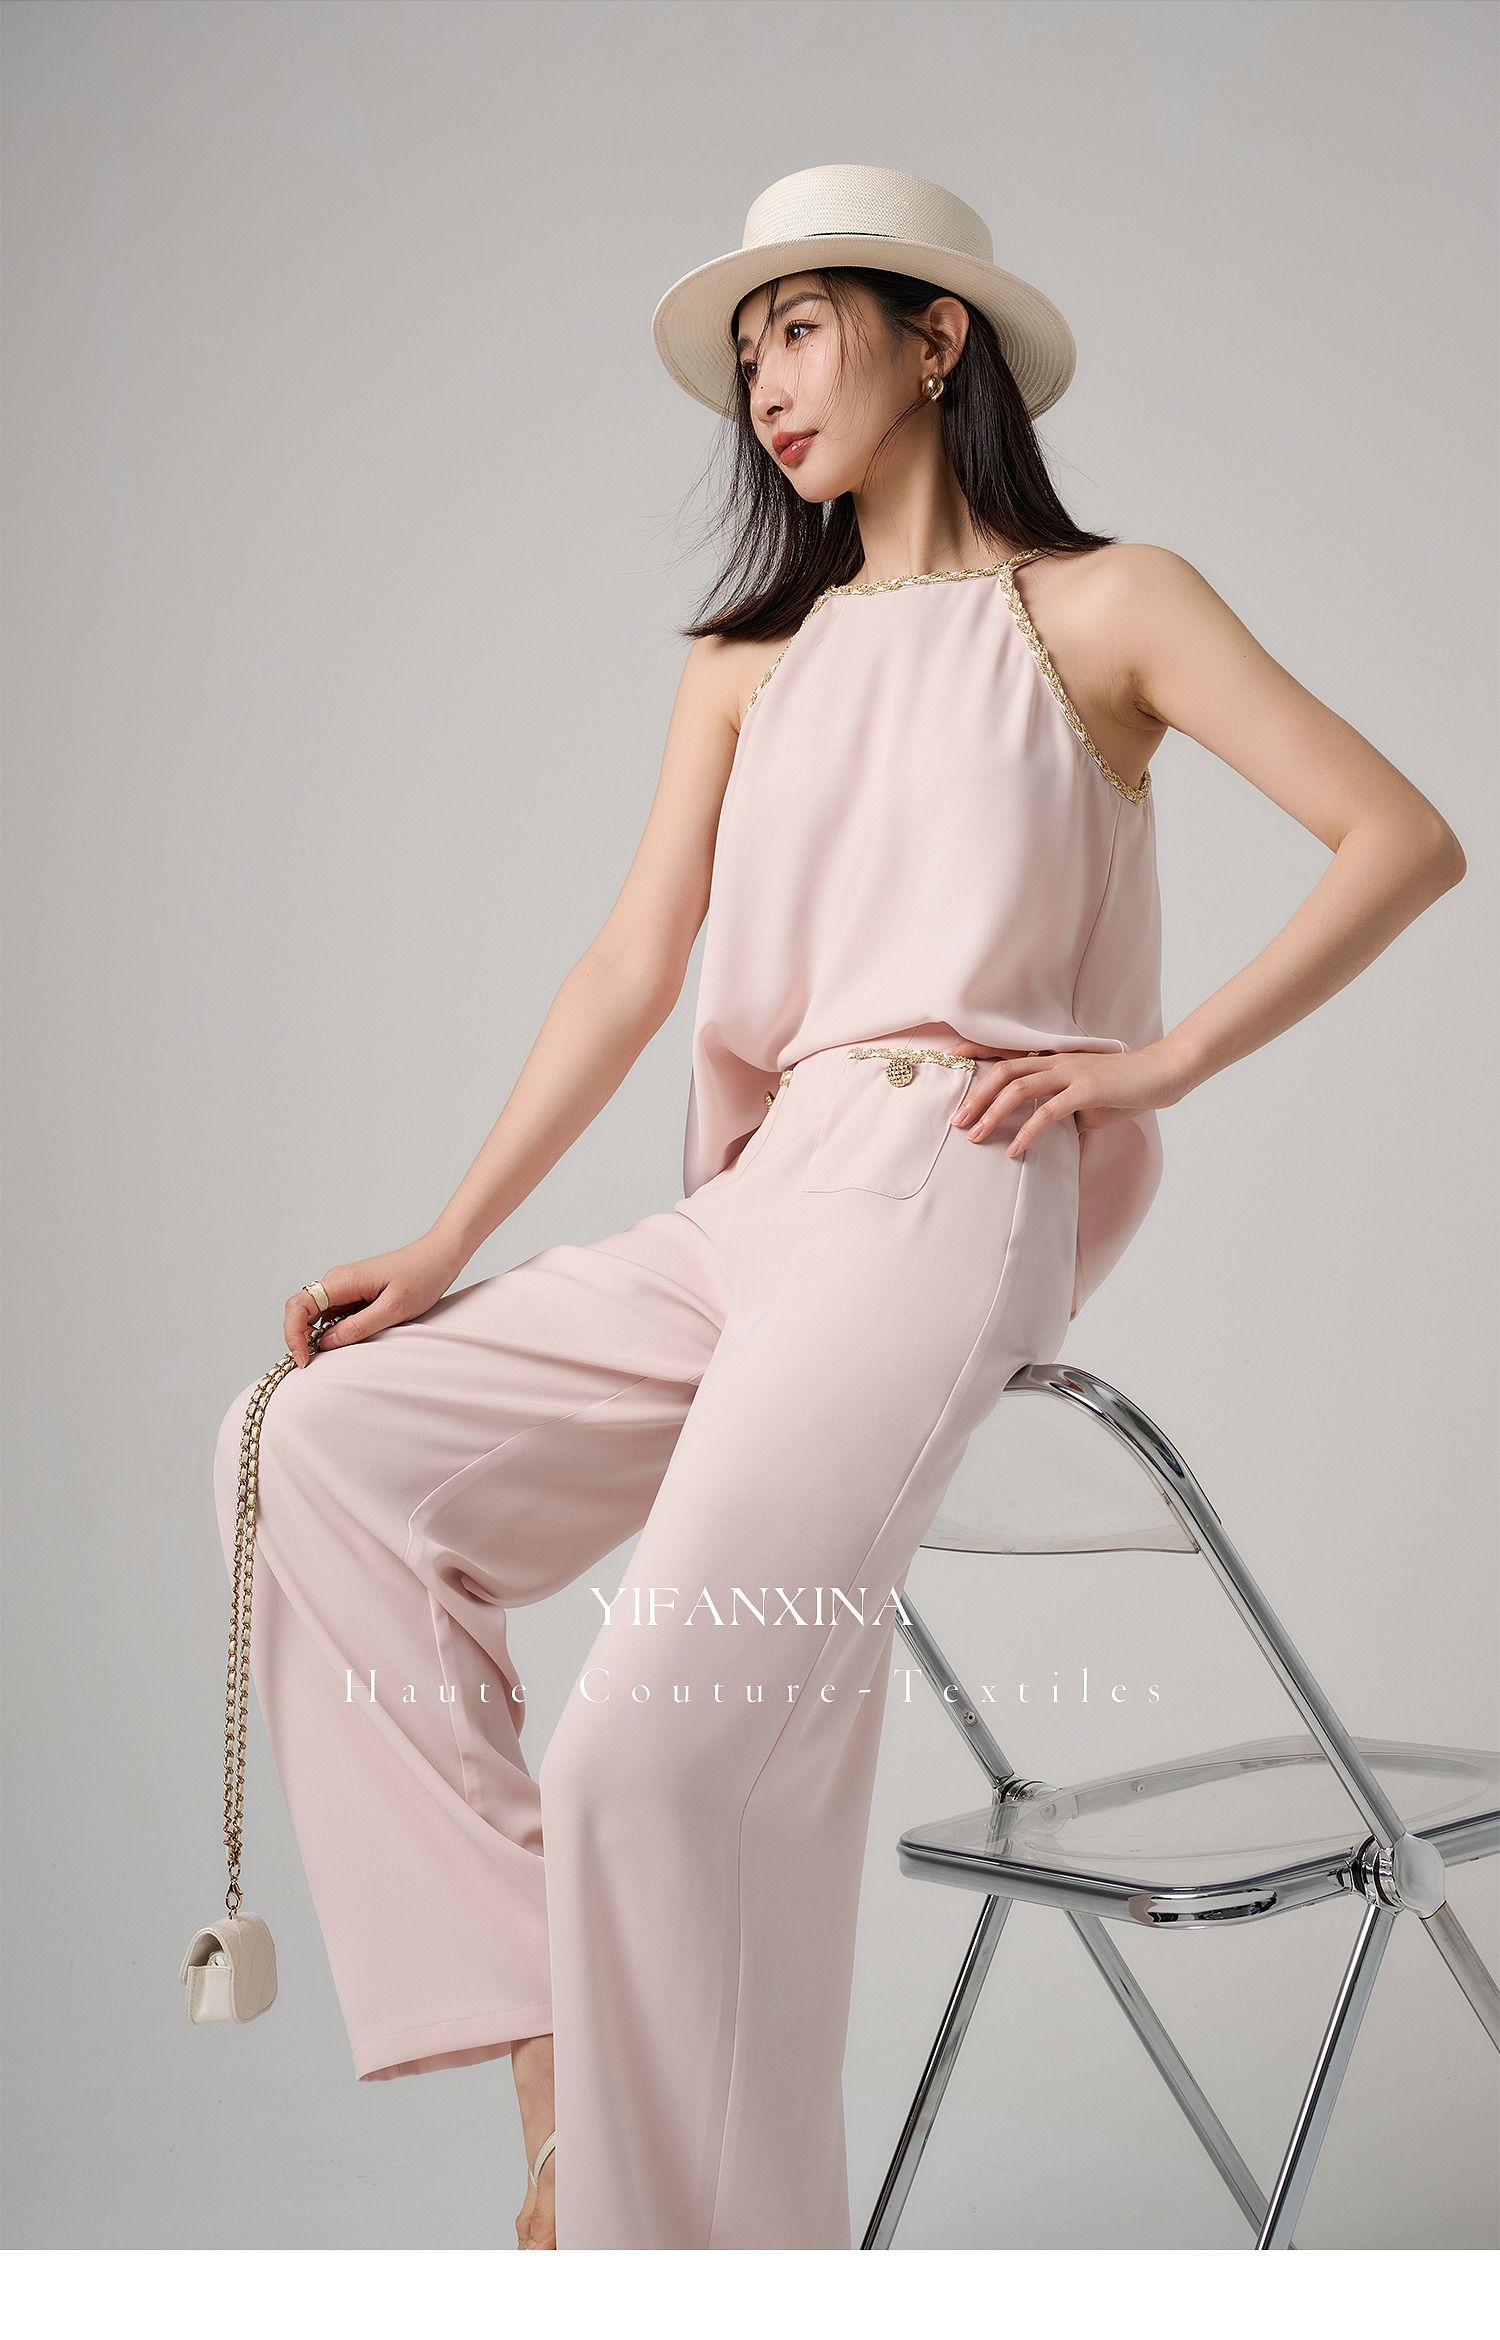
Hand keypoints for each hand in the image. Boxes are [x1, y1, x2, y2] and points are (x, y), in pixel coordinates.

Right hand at [283, 1230, 467, 1364]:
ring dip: (316, 1337)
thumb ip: (359, 1326)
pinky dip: (332, 1331)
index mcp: (342, 1281)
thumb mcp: (394, 1308)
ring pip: (316, 1315)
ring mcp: (345, 1287)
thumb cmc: (422, 1276)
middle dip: (299, 1339)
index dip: (293, 1335)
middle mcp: (337, 1281)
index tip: (304, 1360)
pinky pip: (334, 1314)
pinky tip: (346, 1343)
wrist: (439, 1256)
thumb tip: (326, 1343)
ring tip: (330, 1358)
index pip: (298, 1306)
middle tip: (311, 1364)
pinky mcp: (355, 1293)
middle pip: (301, 1311)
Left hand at [950, 1043, 1185, 1159]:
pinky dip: (1027, 1132)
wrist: (1162, 1075)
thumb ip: (1061, 1111)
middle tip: (957, 1121)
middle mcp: (1056, 1061)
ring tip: (976, 1136)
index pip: (1007, 1053)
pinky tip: (1015, 1150)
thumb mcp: (1086, 1102)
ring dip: (992, 1113)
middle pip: (1003, 1071)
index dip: (976, 1054)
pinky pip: (1048, 1112)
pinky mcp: (1086, 1090)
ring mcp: (1070, 1073)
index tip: (949, 1064)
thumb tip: (1043, 1133)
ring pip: (1018, 1089)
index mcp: (1054, 1059)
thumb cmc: (1125, 1089)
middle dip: (975, 1096)